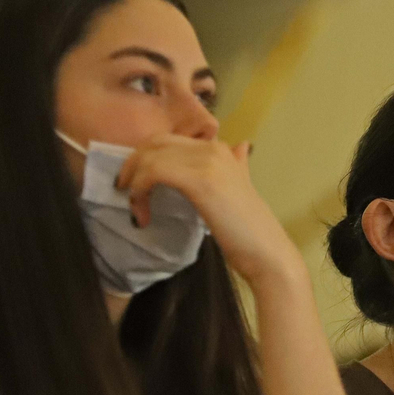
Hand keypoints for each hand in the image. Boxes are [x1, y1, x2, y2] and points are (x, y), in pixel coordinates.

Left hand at [116, 134, 299, 284]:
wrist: (268, 253)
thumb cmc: (251, 232)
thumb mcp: (241, 190)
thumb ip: (237, 167)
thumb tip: (242, 147)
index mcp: (221, 149)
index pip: (169, 141)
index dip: (145, 159)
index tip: (136, 185)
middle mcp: (213, 148)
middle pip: (155, 142)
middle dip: (133, 165)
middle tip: (125, 192)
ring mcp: (206, 161)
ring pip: (151, 156)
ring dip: (134, 182)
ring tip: (135, 208)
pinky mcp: (199, 180)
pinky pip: (154, 172)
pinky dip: (140, 191)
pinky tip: (142, 214)